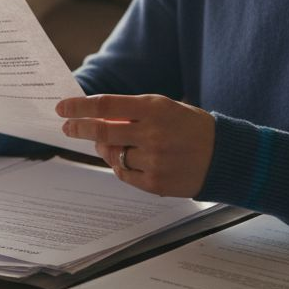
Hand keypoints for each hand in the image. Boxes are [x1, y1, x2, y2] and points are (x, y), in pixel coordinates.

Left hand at [56, 94, 214, 197]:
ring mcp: (153, 160)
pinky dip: (119, 165)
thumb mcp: (165, 108)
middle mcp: (152, 133)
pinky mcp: (155, 183)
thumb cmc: (191, 127)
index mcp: (154, 108)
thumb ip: (132, 113)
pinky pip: (123, 174)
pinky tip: (126, 159)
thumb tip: (96, 118)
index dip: (79, 107)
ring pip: (111, 155)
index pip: (106, 105)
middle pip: (101, 131)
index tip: (62, 107)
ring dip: (103, 149)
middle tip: (67, 126)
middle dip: (79, 128)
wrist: (225, 156)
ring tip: (108, 144)